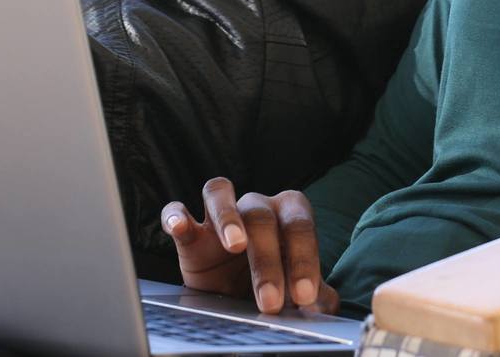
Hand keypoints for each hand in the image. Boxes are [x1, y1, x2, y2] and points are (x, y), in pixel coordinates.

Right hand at [161, 177, 341, 314]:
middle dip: (269, 261)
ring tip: (235, 244)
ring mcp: (218, 216)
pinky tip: (179, 226)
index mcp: (288, 215)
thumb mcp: (294, 292)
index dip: (304, 260)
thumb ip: (315, 294)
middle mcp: (255, 206)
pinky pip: (176, 209)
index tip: (304, 296)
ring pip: (219, 193)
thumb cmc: (273, 285)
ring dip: (227, 216)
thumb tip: (324, 306)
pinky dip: (175, 215)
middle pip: (261, 217)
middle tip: (271, 301)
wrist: (238, 299)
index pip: (300, 225)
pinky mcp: (190, 232)